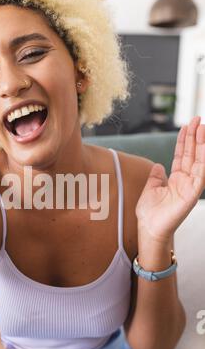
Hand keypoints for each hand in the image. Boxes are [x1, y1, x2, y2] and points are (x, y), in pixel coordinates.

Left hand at [136, 116, 204, 242]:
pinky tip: (204, 148)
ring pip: (199, 161)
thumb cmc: (150, 213)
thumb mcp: (151, 188)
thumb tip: (158, 166)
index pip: (182, 155)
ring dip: (201, 144)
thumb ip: (156, 176)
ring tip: (201, 127)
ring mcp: (190, 187)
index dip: (185, 140)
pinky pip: (200, 174)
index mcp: (176, 178)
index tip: (187, 125)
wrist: (149, 229)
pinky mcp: (192, 194)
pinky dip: (203, 161)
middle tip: (197, 119)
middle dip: (195, 136)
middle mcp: (185, 180)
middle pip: (192, 154)